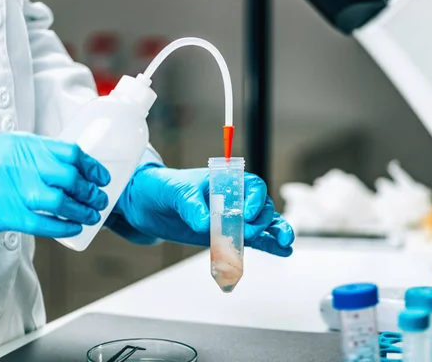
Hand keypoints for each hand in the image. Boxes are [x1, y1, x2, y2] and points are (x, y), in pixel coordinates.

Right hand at [0, 133, 109, 236]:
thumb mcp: (15, 144)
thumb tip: (77, 166)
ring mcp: (16, 192)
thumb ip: (44, 152)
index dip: (93, 168)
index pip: (71, 154)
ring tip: (92, 215)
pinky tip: (75, 227)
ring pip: (61, 203)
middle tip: (100, 200)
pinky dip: (64, 227)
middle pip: (70, 179)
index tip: (102, 178)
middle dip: (91, 192)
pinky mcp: (9, 214)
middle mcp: (24, 167)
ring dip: (82, 211)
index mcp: (29, 146)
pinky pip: (43, 223)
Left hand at [113, 165, 294, 255]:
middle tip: (250, 231)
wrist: (145, 204)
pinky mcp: (225, 236)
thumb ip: (191, 205)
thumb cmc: (160, 187)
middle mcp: (232, 199)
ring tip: (286, 243)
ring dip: (275, 233)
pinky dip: (268, 245)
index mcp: (224, 181)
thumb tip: (204, 223)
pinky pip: (251, 241)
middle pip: (260, 207)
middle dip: (262, 220)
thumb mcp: (174, 191)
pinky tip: (282, 251)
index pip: (251, 186)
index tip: (245, 213)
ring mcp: (231, 219)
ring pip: (262, 224)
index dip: (254, 199)